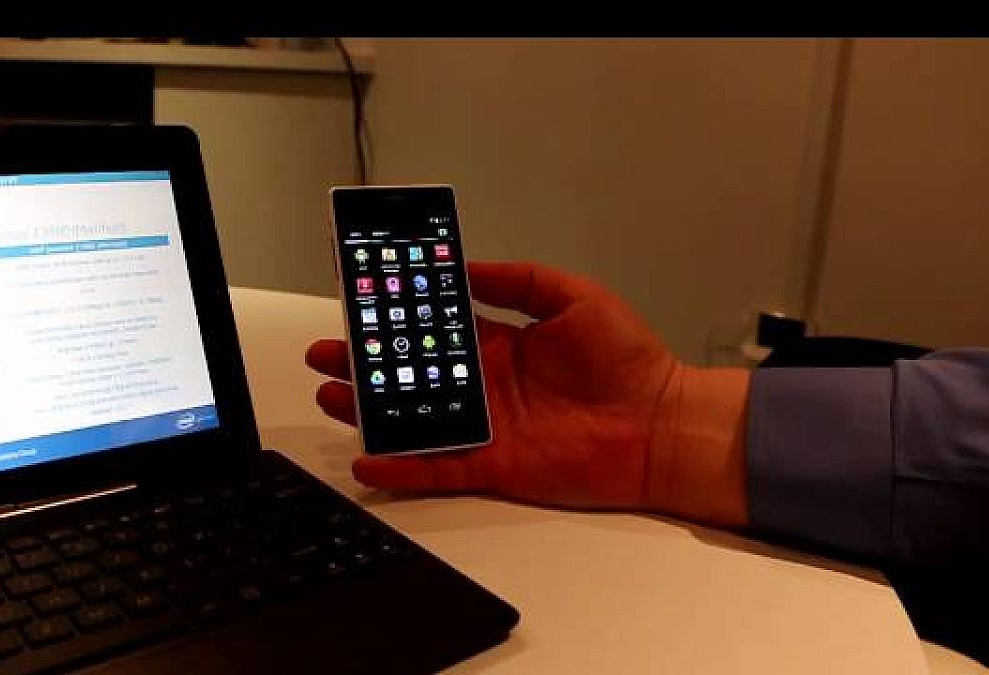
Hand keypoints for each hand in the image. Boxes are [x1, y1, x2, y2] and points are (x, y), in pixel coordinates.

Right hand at [307, 261, 748, 526]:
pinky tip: (366, 461)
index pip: (437, 329)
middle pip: (413, 375)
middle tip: (327, 354)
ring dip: (371, 411)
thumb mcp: (574, 297)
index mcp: (502, 344)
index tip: (365, 303)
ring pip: (414, 419)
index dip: (401, 318)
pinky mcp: (494, 467)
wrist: (661, 424)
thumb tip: (467, 267)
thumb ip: (519, 280)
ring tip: (331, 396)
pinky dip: (401, 467)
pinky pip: (437, 468)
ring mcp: (487, 428)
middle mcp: (487, 386)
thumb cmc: (628, 359)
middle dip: (368, 364)